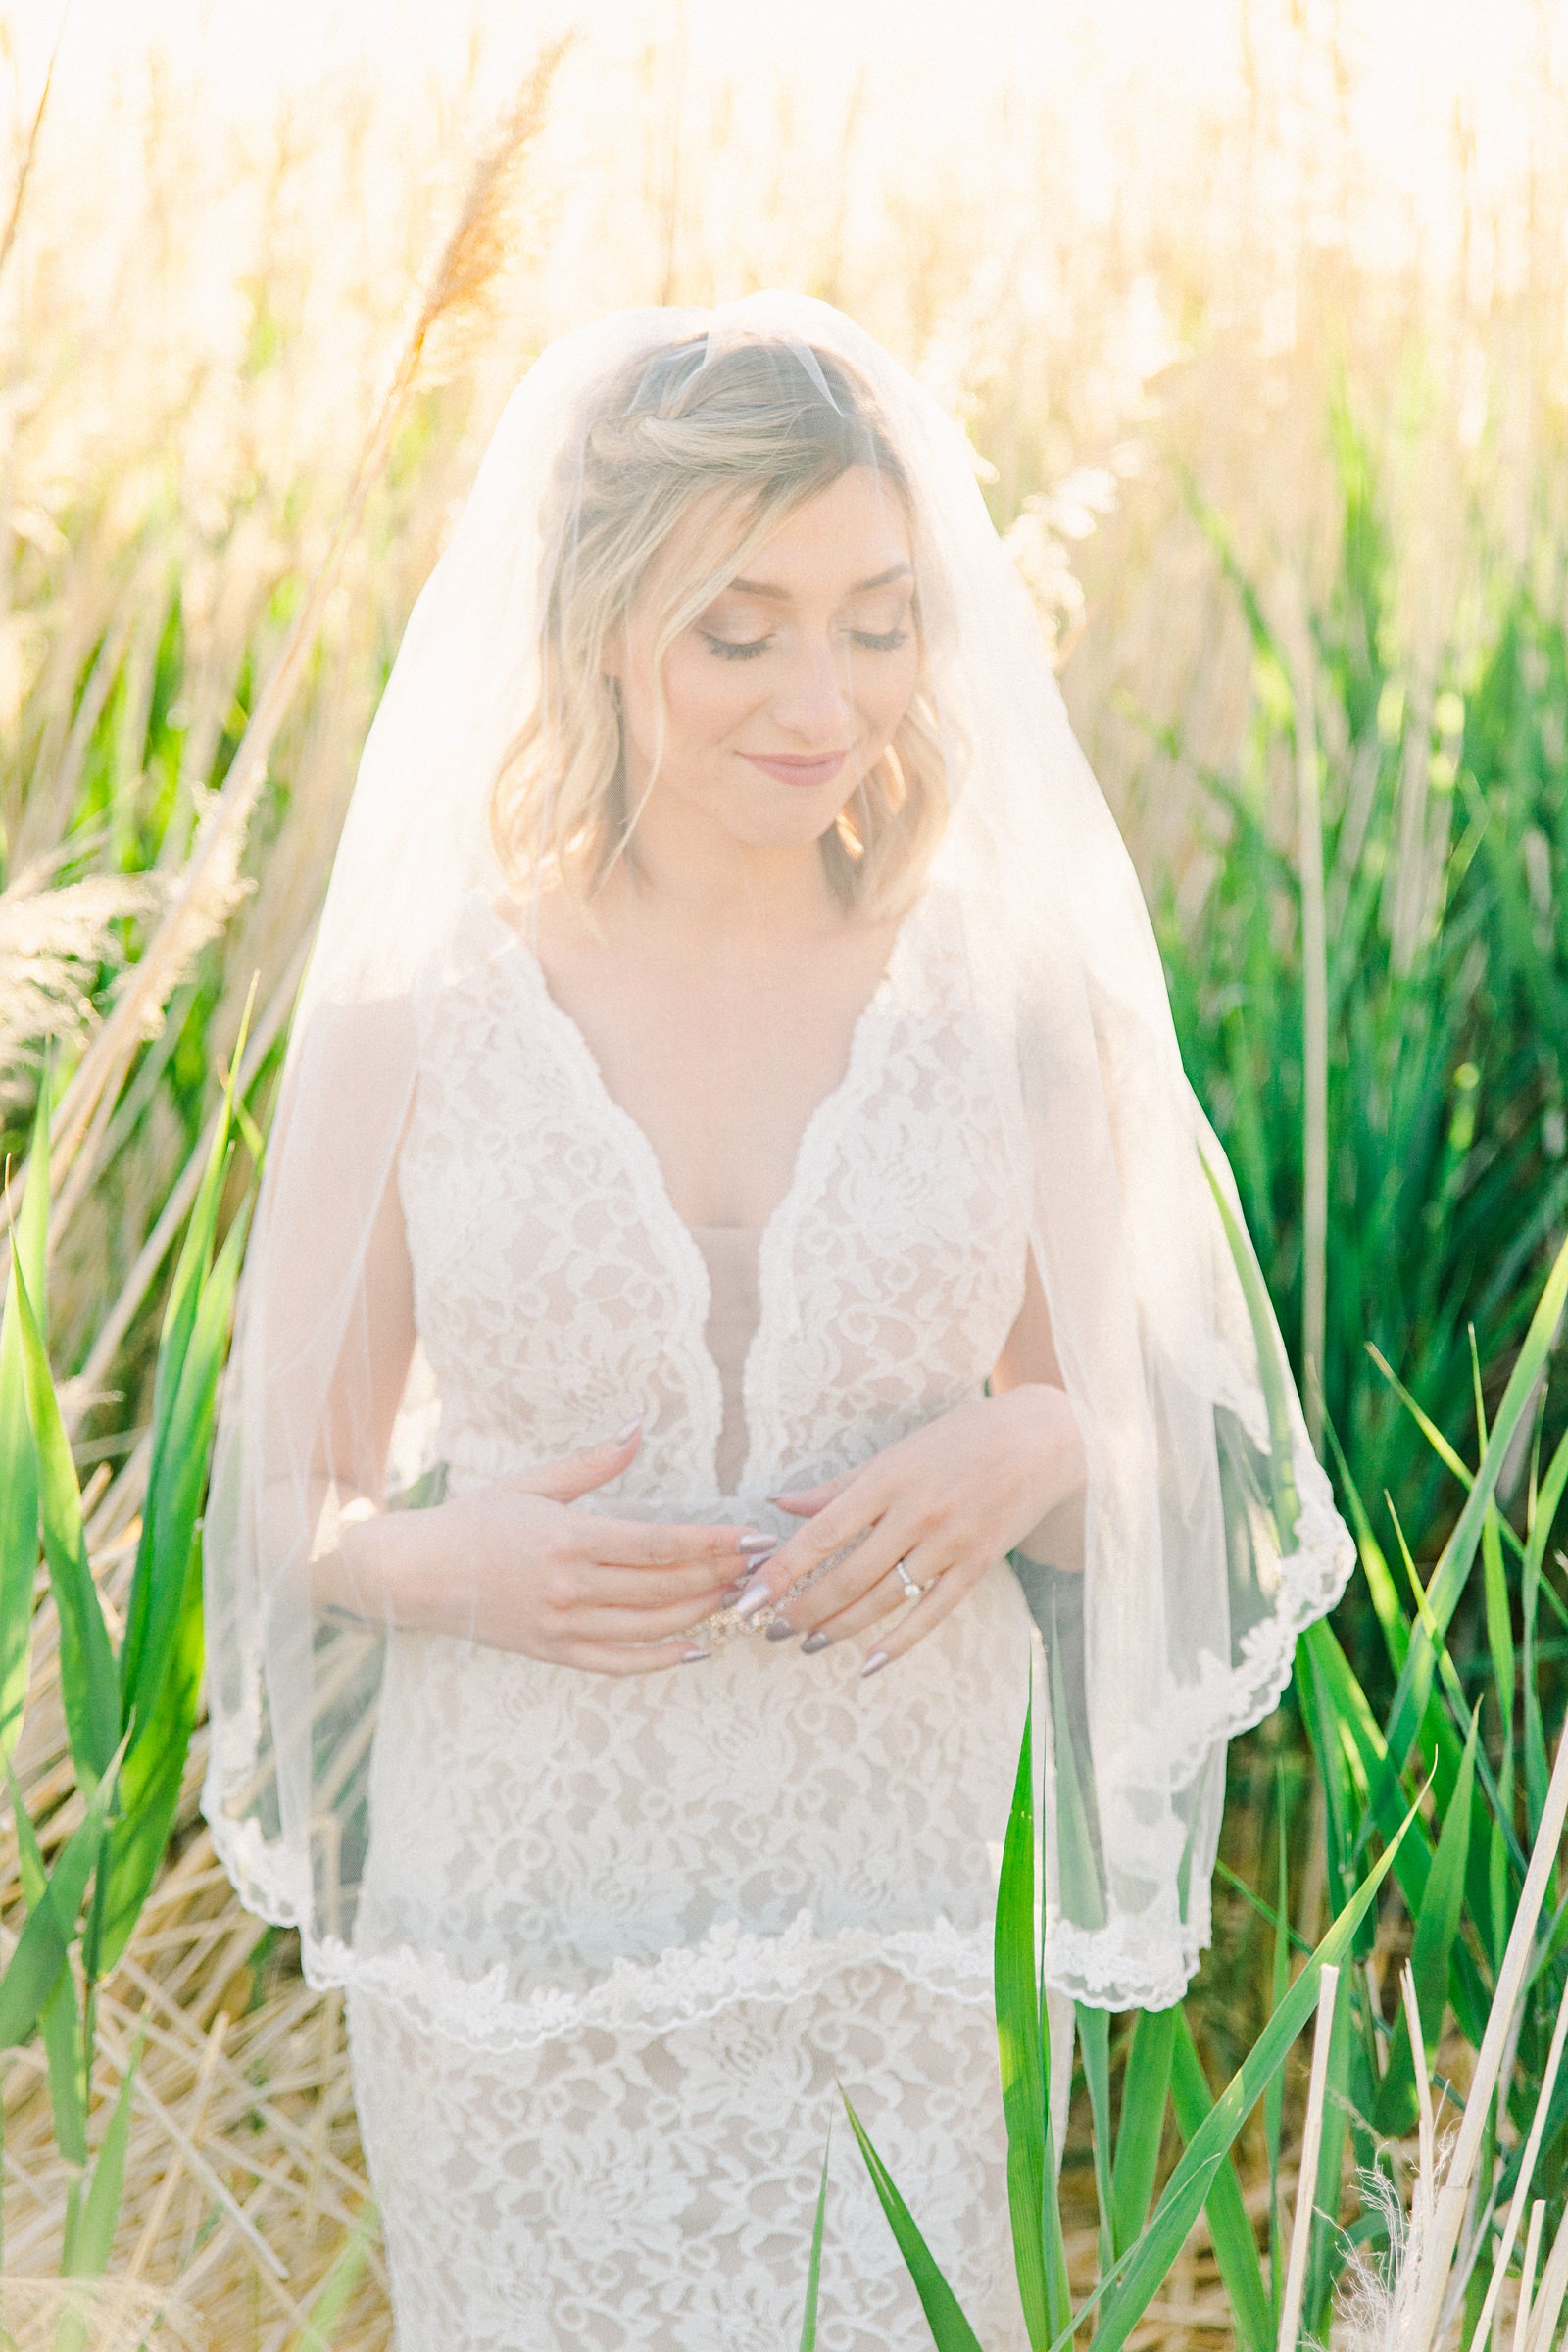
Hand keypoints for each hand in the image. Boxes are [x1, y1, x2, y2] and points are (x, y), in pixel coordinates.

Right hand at [344, 1421, 771, 1674]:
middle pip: (662, 1589)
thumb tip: (637, 1427)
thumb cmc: (472, 1521)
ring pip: (648, 1628)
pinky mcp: (552, 1653)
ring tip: (737, 1599)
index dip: (709, 1544)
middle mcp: (568, 1588)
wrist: (414, 1575)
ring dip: (699, 1615)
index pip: (657, 1546)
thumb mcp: (532, 1482)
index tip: (750, 1538)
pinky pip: (616, 1664)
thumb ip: (592, 1463)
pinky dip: (659, 1660)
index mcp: (567, 1539)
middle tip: (760, 1567)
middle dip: (718, 1577)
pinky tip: (694, 1648)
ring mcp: (560, 1627)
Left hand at [730, 1386, 1085, 1675]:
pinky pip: (932, 1613)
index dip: (782, 1570)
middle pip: (849, 1575)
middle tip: (770, 1630)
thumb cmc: (961, 1438)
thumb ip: (839, 1486)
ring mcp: (949, 1543)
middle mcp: (917, 1514)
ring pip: (884, 1600)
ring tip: (806, 1643)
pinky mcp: (977, 1565)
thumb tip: (781, 1505)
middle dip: (803, 1608)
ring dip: (840, 1628)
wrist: (1042, 1440)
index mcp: (889, 1479)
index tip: (748, 1598)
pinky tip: (867, 1663)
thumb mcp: (897, 1452)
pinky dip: (898, 1642)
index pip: (822, 1533)